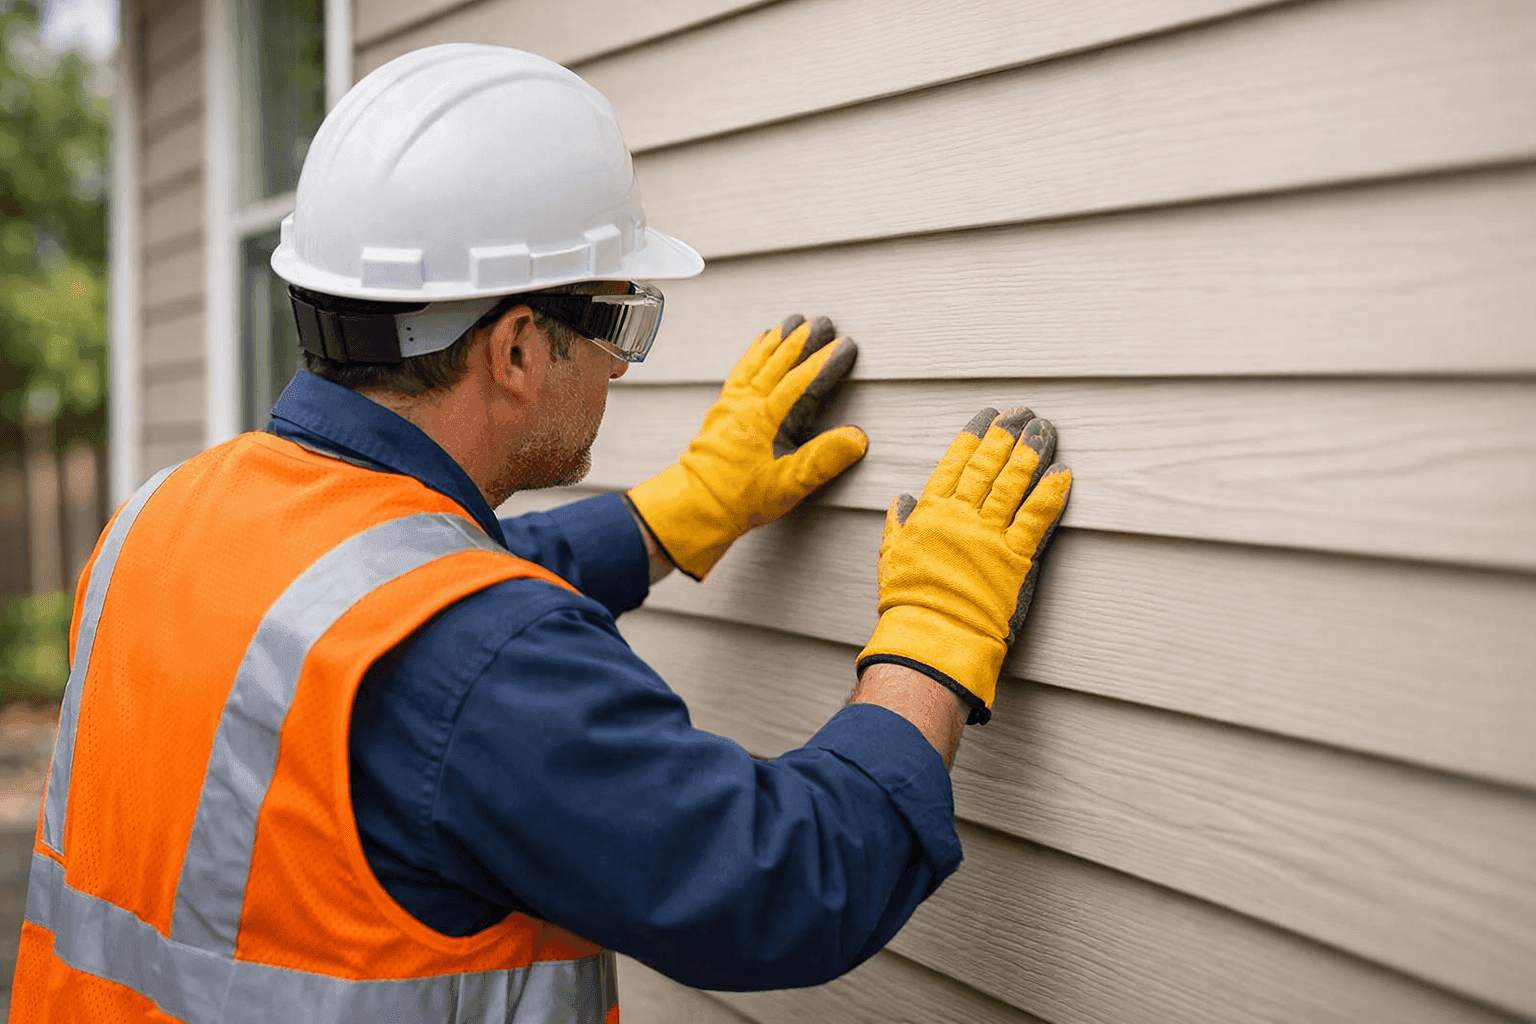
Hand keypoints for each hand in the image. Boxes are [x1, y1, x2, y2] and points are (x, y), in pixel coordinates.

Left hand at [626, 315, 867, 578]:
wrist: (696, 506)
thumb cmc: (741, 498)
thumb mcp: (790, 485)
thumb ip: (824, 459)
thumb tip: (857, 437)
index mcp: (769, 419)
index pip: (805, 381)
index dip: (827, 361)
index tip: (846, 346)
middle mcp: (749, 404)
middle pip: (780, 361)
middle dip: (803, 340)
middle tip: (824, 322)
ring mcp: (733, 404)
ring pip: (758, 360)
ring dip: (777, 340)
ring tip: (792, 322)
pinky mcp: (722, 410)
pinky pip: (739, 371)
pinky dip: (752, 353)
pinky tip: (759, 345)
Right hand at [856, 407, 1070, 723]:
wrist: (931, 637)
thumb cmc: (909, 603)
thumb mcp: (891, 558)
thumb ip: (898, 525)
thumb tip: (902, 500)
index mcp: (930, 514)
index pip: (953, 464)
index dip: (972, 437)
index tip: (986, 416)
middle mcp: (961, 517)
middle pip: (987, 466)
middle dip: (1006, 435)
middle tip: (1021, 412)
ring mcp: (990, 535)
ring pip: (1014, 483)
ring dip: (1032, 453)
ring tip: (1045, 428)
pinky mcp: (1016, 558)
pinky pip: (1038, 517)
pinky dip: (1051, 493)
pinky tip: (1064, 472)